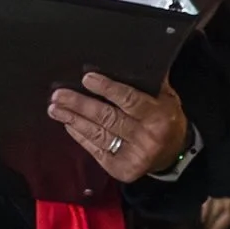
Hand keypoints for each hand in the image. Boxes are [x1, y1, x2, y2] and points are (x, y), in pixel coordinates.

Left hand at [47, 71, 188, 187]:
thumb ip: (148, 83)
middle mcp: (146, 137)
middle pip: (107, 117)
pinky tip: (69, 124)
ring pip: (97, 134)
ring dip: (73, 120)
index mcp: (159, 116)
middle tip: (58, 95)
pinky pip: (95, 149)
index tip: (86, 78)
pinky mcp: (120, 168)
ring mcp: (133, 155)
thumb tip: (125, 60)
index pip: (129, 100)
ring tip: (55, 109)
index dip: (107, 89)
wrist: (174, 154)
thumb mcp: (166, 98)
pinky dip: (80, 136)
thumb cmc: (166, 119)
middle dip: (79, 105)